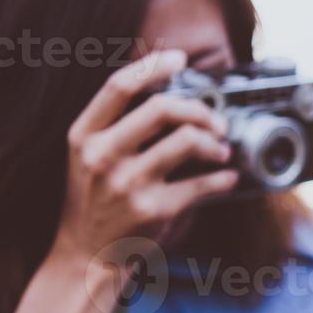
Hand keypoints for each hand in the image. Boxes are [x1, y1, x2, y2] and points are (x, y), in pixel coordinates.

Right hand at [54, 48, 236, 267]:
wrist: (86, 254)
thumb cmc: (94, 199)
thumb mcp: (88, 155)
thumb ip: (116, 123)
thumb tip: (164, 85)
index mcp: (84, 135)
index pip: (119, 86)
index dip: (153, 65)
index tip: (179, 58)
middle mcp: (102, 156)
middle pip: (161, 108)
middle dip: (199, 109)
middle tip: (215, 122)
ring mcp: (128, 184)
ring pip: (187, 140)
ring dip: (214, 142)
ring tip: (221, 150)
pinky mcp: (153, 210)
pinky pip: (202, 183)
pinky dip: (223, 178)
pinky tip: (228, 176)